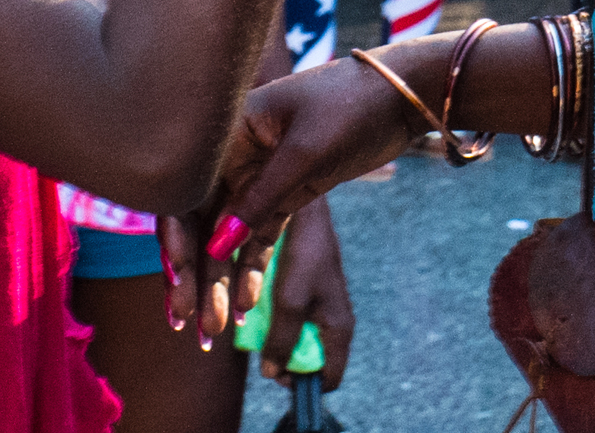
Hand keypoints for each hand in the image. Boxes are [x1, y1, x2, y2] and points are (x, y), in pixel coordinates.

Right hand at [163, 60, 417, 342]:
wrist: (399, 94)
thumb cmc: (349, 106)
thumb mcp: (305, 152)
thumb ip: (261, 199)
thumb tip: (217, 247)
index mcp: (228, 130)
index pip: (187, 189)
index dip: (177, 237)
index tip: (180, 279)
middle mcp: (234, 154)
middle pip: (202, 219)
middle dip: (196, 273)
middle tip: (193, 322)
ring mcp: (259, 175)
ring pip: (228, 235)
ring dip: (220, 280)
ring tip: (215, 329)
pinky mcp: (285, 192)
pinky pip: (258, 236)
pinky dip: (249, 268)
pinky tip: (244, 305)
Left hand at [260, 199, 353, 387]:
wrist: (306, 210)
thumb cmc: (303, 255)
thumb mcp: (290, 302)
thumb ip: (281, 340)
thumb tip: (272, 373)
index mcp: (339, 329)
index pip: (329, 377)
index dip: (302, 383)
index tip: (275, 374)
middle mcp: (333, 322)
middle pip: (310, 359)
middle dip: (284, 358)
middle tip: (259, 348)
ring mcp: (320, 306)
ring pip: (297, 337)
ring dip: (275, 337)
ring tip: (255, 324)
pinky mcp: (307, 291)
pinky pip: (290, 316)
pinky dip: (274, 317)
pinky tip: (257, 305)